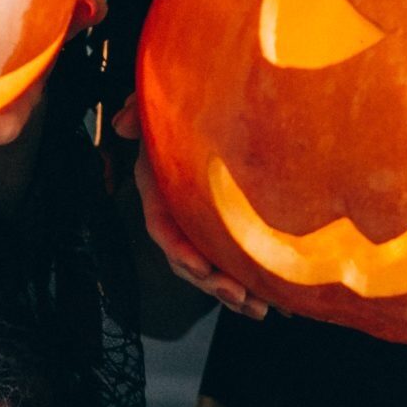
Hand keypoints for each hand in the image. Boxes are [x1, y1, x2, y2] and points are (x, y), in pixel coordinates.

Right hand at [114, 95, 267, 319]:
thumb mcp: (162, 100)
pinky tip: (283, 300)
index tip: (198, 267)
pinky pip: (238, 260)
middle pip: (189, 258)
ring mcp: (204, 222)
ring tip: (261, 308)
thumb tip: (122, 122)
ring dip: (236, 292)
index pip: (161, 226)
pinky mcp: (230, 226)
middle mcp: (180, 210)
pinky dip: (258, 282)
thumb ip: (142, 109)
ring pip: (214, 267)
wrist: (218, 98)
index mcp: (160, 187)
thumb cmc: (187, 100)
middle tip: (239, 296)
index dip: (178, 249)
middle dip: (212, 283)